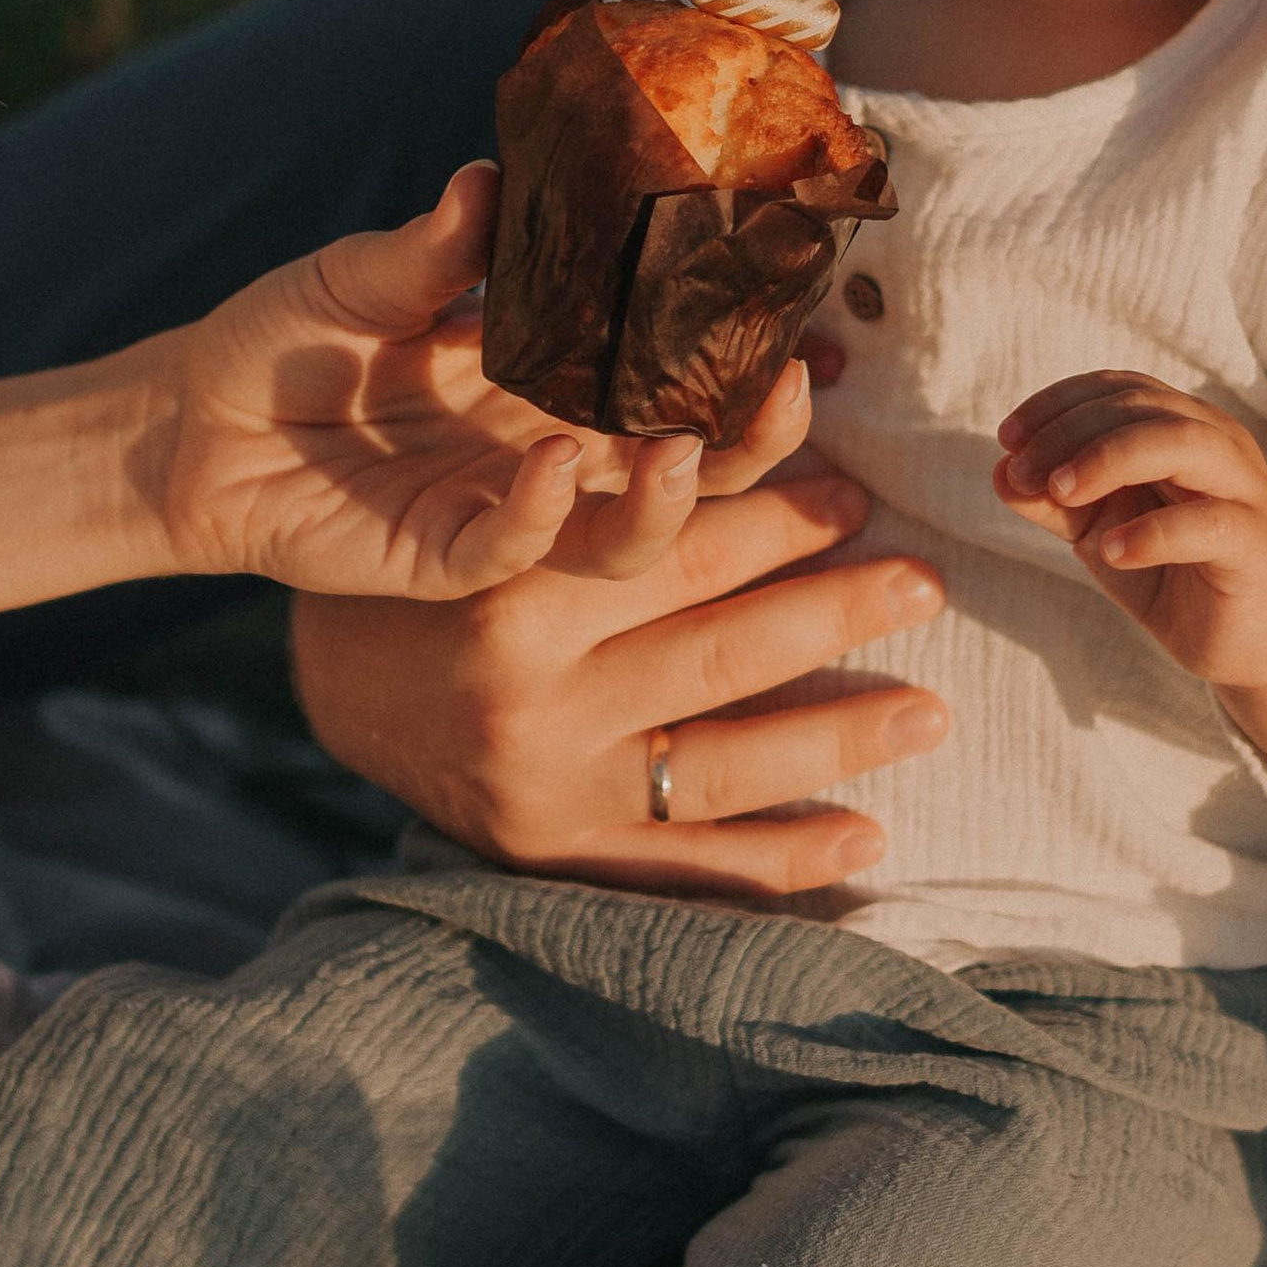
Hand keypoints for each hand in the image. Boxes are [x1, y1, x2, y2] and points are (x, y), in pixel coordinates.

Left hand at [152, 163, 780, 604]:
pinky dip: (536, 519)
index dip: (745, 362)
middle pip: (687, 473)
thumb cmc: (287, 337)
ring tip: (679, 453)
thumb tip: (490, 178)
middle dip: (748, 446)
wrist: (189, 420)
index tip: (805, 327)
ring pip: (618, 538)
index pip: (677, 380)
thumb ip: (437, 248)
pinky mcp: (436, 562)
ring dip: (660, 502)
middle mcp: (549, 453)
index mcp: (555, 379)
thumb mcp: (368, 275)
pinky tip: (549, 471)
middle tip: (784, 397)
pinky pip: (507, 554)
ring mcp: (501, 514)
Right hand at [291, 468, 951, 898]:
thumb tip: (753, 399)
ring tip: (930, 710)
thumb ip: (606, 465)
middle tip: (923, 584)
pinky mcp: (555, 858)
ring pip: (722, 764)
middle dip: (835, 613)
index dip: (776, 516)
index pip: (675, 549)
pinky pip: (685, 867)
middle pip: (717, 651)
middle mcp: (530, 694)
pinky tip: (866, 838)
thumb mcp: (496, 499)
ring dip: (839, 738)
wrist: (336, 698)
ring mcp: (546, 788)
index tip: (853, 489)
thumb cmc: (435, 572)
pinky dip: (781, 860)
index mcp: (513, 588)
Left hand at [994, 369, 1266, 787]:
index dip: (1058, 403)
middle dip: (1071, 432)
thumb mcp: (1096, 531)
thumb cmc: (1168, 571)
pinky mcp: (1256, 546)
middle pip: (1143, 406)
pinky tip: (1110, 552)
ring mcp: (1243, 490)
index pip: (1118, 388)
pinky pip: (1209, 524)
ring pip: (1183, 443)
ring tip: (1060, 492)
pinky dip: (1154, 532)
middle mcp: (1217, 443)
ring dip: (1110, 459)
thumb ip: (1053, 501)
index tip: (1007, 438)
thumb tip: (999, 472)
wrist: (1242, 640)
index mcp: (1181, 426)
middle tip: (1021, 472)